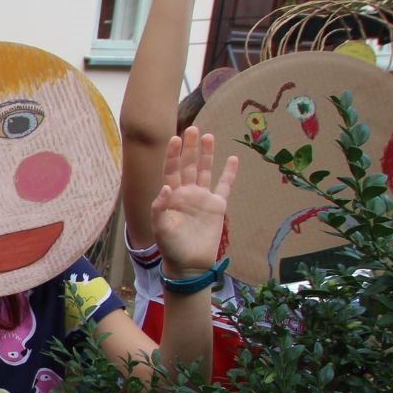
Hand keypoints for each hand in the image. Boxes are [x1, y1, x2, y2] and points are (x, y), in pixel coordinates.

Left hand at [153, 127, 234, 277]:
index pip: (171, 170)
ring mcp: (202, 198)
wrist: (189, 264)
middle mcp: (186, 193)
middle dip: (189, 148)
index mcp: (171, 196)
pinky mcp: (217, 206)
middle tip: (193, 128)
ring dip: (206, 154)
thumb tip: (166, 188)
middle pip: (188, 166)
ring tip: (208, 136)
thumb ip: (160, 208)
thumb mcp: (161, 228)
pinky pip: (224, 186)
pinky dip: (229, 173)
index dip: (173, 155)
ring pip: (204, 171)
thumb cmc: (171, 247)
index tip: (175, 139)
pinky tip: (232, 158)